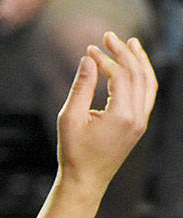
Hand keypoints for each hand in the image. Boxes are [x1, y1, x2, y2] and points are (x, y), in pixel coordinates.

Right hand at [56, 32, 155, 189]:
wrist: (85, 180)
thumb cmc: (73, 152)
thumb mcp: (69, 118)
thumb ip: (81, 87)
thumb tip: (89, 59)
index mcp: (122, 116)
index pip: (119, 76)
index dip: (105, 59)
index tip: (89, 49)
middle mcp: (137, 117)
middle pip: (138, 74)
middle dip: (124, 53)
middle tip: (109, 36)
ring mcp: (141, 122)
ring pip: (148, 83)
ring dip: (139, 61)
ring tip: (131, 43)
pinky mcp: (138, 125)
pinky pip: (147, 94)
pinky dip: (142, 77)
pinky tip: (133, 67)